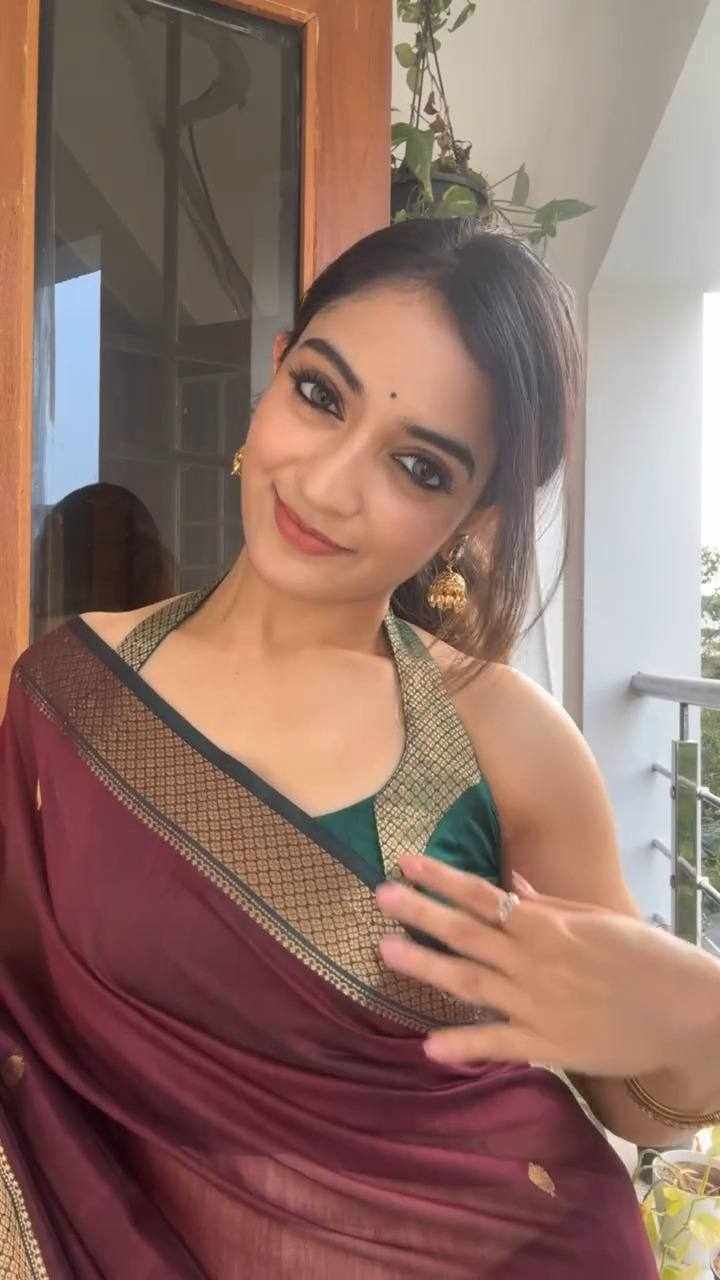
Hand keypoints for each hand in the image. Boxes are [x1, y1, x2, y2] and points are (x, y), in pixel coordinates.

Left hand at [376, 855, 719, 1076]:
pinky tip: (428, 1046)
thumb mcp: (598, 920)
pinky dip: (464, 1046)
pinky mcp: (548, 1046)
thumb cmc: (645, 958)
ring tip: (385, 951)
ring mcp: (538, 1005)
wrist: (686, 1012)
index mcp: (548, 926)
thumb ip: (548, 905)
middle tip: (380, 896)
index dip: (442, 878)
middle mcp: (535, 961)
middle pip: (467, 933)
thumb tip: (507, 884)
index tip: (406, 861)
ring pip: (471, 983)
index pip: (483, 896)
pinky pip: (498, 1045)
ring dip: (426, 966)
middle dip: (421, 912)